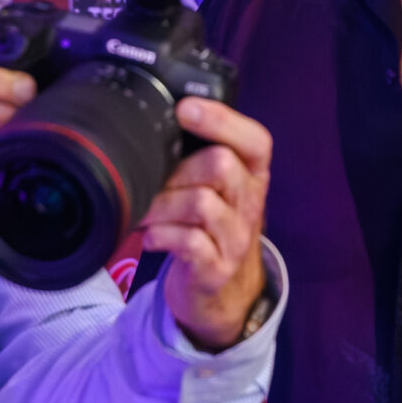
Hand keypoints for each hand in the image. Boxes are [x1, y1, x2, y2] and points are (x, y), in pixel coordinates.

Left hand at [141, 99, 272, 350]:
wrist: (223, 293)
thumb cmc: (209, 227)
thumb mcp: (216, 189)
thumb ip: (198, 156)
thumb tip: (156, 120)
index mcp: (253, 175)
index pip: (255, 140)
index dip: (221, 119)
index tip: (184, 109)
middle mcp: (251, 203)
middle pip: (221, 164)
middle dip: (177, 170)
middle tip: (153, 181)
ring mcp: (237, 238)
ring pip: (201, 203)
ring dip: (162, 204)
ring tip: (146, 212)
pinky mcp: (217, 267)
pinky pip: (189, 241)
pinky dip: (161, 235)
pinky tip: (152, 237)